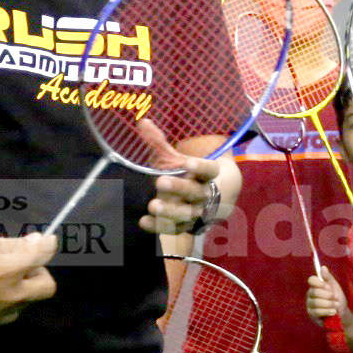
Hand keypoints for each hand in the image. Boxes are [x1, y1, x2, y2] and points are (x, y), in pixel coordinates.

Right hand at [0, 229, 56, 331]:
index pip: (43, 258)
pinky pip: (3, 317)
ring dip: (20, 291)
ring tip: (1, 276)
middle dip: (37, 275)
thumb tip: (40, 241)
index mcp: (10, 272)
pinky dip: (3, 306)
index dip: (44, 248)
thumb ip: (15, 245)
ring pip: (23, 305)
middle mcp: (8, 297)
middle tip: (23, 262)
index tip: (42, 243)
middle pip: (44, 288)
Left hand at [137, 120, 227, 234]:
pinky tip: (144, 221)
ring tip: (153, 205)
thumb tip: (142, 123)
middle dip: (179, 188)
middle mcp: (204, 195)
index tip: (187, 162)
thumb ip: (159, 144)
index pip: (209, 170)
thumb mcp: (174, 159)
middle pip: (196, 193)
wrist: (202, 202)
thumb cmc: (184, 176)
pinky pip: (175, 229)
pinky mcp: (185, 227)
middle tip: (160, 182)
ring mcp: (195, 212)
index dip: (200, 167)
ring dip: (170, 211)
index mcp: (206, 175)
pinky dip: (159, 226)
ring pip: (187, 214)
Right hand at [307, 269, 347, 321]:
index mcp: (315, 286)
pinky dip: (327, 311)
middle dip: (328, 295)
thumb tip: (322, 267)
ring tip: (336, 305)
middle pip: (314, 291)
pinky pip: (317, 312)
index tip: (328, 286)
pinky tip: (333, 312)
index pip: (311, 280)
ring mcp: (310, 304)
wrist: (342, 314)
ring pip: (316, 302)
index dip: (319, 283)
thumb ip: (328, 278)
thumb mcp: (335, 287)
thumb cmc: (338, 299)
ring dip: (329, 304)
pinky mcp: (311, 314)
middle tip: (336, 298)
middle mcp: (310, 294)